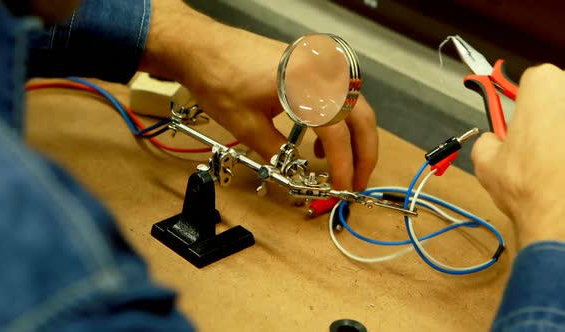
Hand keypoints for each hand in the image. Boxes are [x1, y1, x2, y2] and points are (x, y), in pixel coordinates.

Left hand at [140, 0, 377, 190]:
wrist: (203, 47)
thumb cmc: (220, 79)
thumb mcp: (247, 126)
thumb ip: (278, 153)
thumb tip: (295, 173)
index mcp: (308, 86)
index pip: (337, 134)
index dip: (343, 166)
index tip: (342, 188)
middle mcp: (322, 70)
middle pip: (362, 117)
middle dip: (364, 153)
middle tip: (357, 181)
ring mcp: (319, 64)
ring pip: (355, 105)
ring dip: (353, 137)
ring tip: (339, 166)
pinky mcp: (312, 63)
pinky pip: (338, 95)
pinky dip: (338, 120)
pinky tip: (319, 141)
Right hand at [471, 64, 564, 248]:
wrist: (560, 219)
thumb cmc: (529, 188)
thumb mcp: (484, 160)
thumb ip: (487, 139)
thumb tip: (493, 142)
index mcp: (544, 87)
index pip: (534, 79)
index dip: (523, 100)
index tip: (519, 112)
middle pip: (559, 97)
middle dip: (548, 116)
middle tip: (534, 143)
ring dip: (560, 136)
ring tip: (551, 163)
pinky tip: (560, 170)